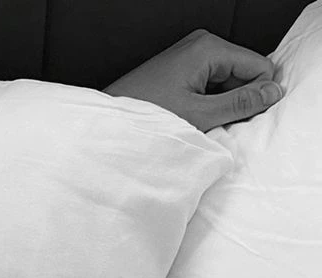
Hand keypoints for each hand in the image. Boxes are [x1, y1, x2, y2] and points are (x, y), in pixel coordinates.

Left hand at [104, 29, 282, 131]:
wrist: (112, 121)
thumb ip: (240, 104)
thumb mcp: (200, 115)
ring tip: (199, 121)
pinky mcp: (184, 68)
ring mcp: (192, 54)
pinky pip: (211, 84)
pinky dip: (209, 103)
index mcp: (209, 48)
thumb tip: (273, 93)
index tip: (241, 119)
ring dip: (222, 104)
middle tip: (216, 123)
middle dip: (238, 100)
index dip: (257, 96)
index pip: (260, 66)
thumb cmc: (148, 115)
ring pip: (228, 81)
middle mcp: (203, 44)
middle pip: (245, 72)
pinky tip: (193, 116)